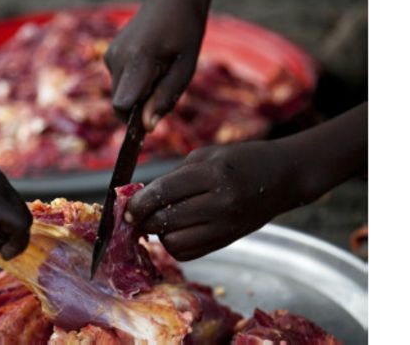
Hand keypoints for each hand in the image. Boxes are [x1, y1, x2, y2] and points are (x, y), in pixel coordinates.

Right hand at [105, 0, 210, 129]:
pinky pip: (119, 84)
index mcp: (139, 59)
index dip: (135, 120)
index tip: (151, 121)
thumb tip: (148, 127)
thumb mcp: (185, 68)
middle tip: (164, 89)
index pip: (122, 105)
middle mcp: (117, 57)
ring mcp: (110, 55)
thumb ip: (165, 98)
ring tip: (160, 74)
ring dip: (139, 96)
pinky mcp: (108, 56)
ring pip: (120, 96)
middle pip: (121, 104)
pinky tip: (151, 67)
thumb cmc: (185, 32)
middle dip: (141, 108)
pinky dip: (134, 85)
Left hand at [126, 141, 307, 260]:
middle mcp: (220, 203)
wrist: (283, 177)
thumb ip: (173, 176)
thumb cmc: (240, 160)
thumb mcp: (206, 156)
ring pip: (175, 243)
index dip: (138, 203)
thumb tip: (139, 197)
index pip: (163, 193)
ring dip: (160, 234)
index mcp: (213, 174)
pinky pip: (189, 253)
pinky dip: (176, 245)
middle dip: (143, 220)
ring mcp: (226, 226)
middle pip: (165, 221)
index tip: (126, 208)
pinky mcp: (228, 241)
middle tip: (136, 215)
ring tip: (161, 220)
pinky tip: (176, 230)